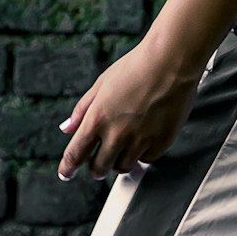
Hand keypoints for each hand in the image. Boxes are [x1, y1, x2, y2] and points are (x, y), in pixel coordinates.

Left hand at [57, 39, 200, 181]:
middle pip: (99, 168)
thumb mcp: (102, 83)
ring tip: (126, 142)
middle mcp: (117, 134)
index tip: (66, 173)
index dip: (67, 167)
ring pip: (123, 167)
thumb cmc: (136, 67)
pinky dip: (143, 152)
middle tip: (100, 160)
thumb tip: (67, 128)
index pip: (75, 153)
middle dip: (96, 167)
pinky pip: (146, 159)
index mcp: (97, 118)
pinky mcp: (160, 143)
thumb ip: (82, 109)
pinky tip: (145, 136)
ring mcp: (139, 140)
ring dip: (120, 160)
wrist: (170, 62)